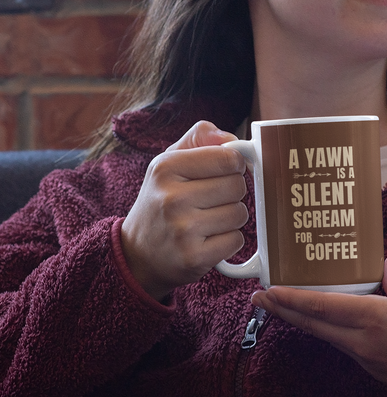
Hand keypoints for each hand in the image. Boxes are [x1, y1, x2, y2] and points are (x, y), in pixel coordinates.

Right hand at [121, 121, 248, 300]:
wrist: (137, 253)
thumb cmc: (161, 200)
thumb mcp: (169, 161)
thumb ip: (200, 138)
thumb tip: (232, 139)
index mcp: (166, 167)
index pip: (228, 158)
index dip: (234, 164)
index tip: (225, 171)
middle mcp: (171, 197)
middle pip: (237, 186)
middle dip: (232, 192)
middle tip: (211, 199)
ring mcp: (182, 230)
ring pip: (240, 214)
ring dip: (231, 218)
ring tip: (207, 219)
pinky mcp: (193, 257)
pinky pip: (236, 240)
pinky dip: (228, 241)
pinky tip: (207, 239)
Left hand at [251, 256, 386, 390]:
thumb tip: (385, 265)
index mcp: (375, 318)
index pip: (322, 307)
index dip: (291, 299)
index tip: (267, 291)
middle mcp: (363, 340)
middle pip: (313, 324)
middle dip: (283, 310)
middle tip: (259, 297)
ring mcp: (366, 357)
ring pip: (324, 335)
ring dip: (301, 319)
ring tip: (282, 304)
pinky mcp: (372, 366)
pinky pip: (340, 343)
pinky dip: (323, 328)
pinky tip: (319, 318)